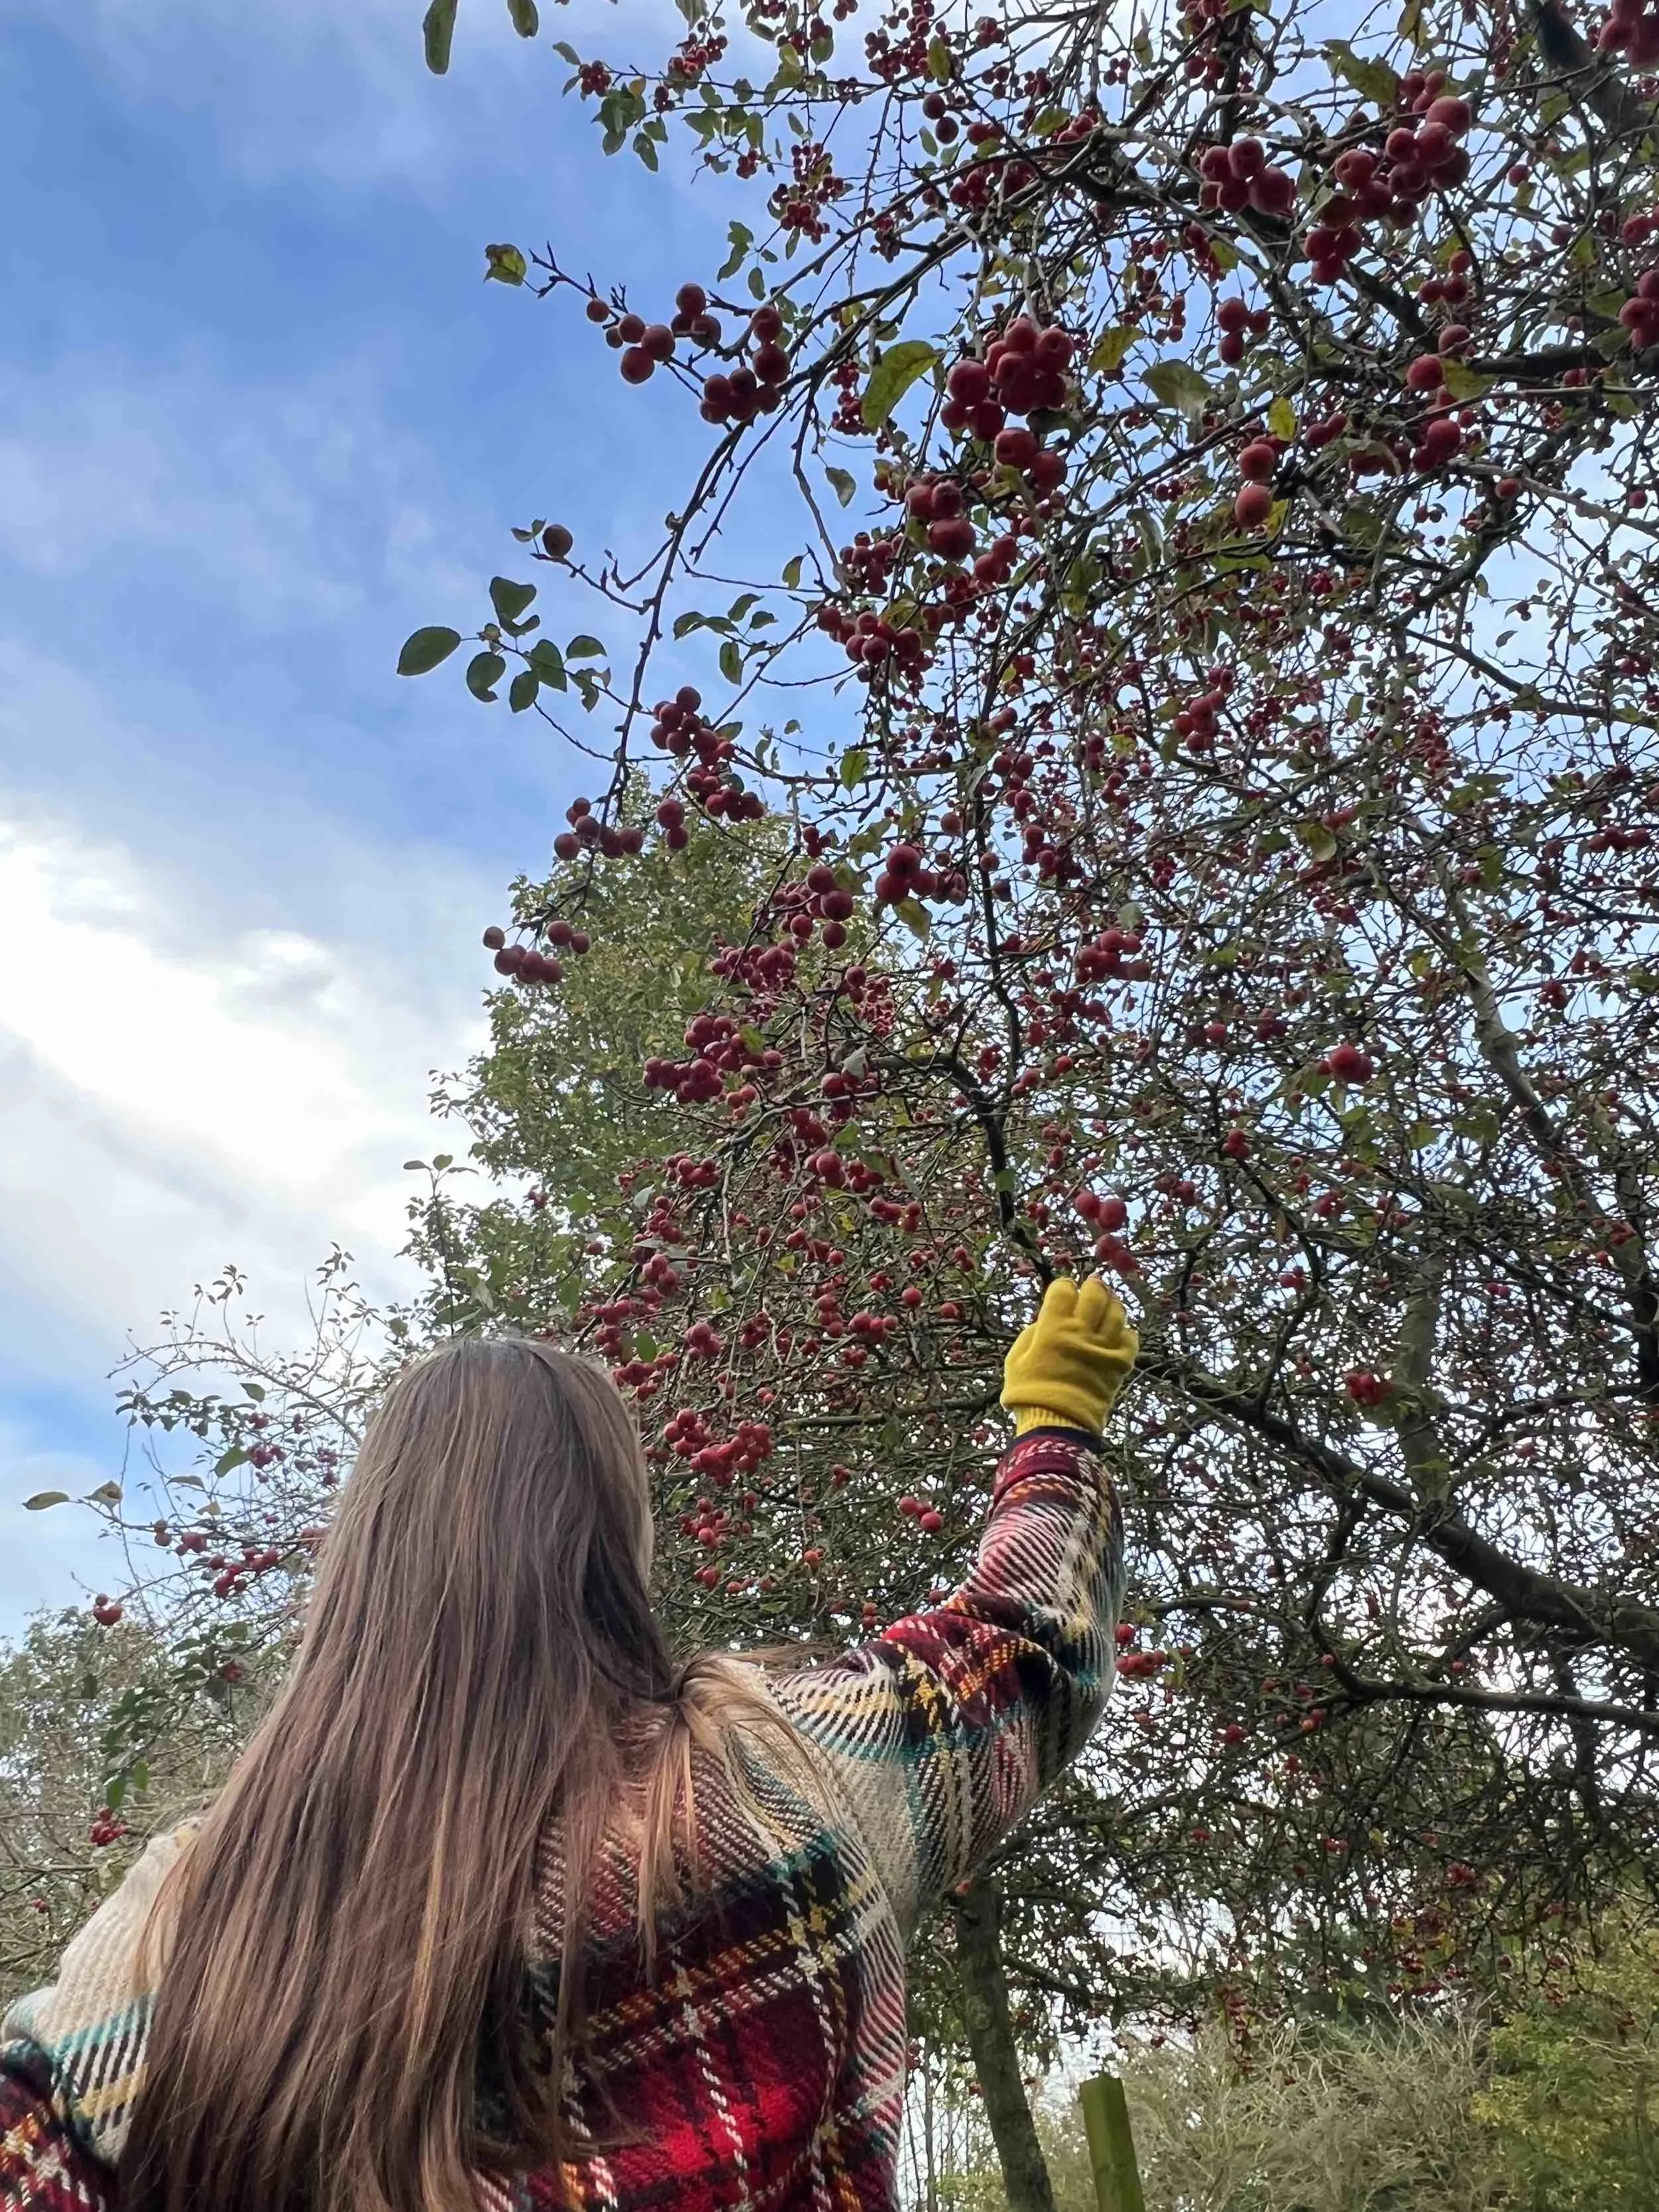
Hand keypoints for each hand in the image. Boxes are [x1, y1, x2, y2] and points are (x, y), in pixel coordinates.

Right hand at [1000, 1276, 1137, 1436]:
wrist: (1056, 1424)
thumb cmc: (1029, 1392)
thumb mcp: (1016, 1359)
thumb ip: (1031, 1334)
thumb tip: (1044, 1320)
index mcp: (1053, 1327)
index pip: (1064, 1290)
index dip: (1064, 1286)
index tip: (1064, 1290)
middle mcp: (1081, 1331)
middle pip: (1095, 1294)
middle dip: (1093, 1286)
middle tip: (1092, 1287)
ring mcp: (1103, 1346)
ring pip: (1116, 1312)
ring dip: (1111, 1305)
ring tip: (1107, 1306)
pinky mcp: (1120, 1363)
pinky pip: (1131, 1338)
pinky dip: (1125, 1331)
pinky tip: (1117, 1333)